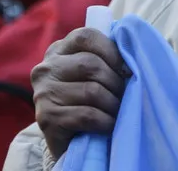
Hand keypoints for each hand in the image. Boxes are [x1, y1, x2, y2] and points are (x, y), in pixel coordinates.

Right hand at [32, 28, 131, 160]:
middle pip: (90, 64)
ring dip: (112, 104)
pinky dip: (105, 121)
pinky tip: (109, 125)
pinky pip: (87, 115)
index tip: (126, 69)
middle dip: (115, 82)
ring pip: (91, 91)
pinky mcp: (46, 118)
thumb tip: (134, 51)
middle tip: (124, 96)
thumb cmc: (89, 101)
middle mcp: (46, 68)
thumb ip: (106, 57)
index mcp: (59, 50)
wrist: (69, 142)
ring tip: (118, 112)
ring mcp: (43, 93)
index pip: (86, 36)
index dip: (111, 51)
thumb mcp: (94, 73)